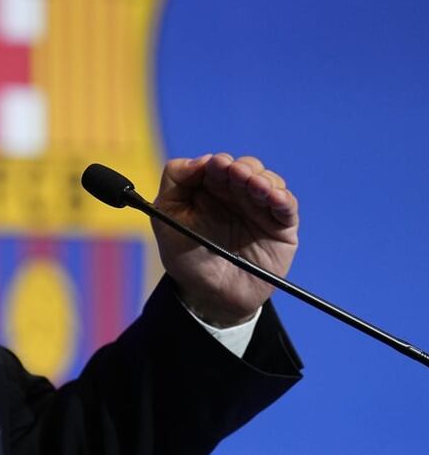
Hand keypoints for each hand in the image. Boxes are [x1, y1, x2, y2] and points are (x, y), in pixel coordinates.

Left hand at [152, 153, 297, 326]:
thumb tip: (201, 159)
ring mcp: (259, 208)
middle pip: (246, 167)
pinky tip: (275, 198)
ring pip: (268, 181)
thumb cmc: (185, 256)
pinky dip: (283, 198)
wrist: (209, 295)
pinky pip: (287, 206)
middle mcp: (236, 193)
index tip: (216, 166)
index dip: (218, 162)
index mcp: (208, 188)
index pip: (217, 164)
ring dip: (263, 179)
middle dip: (242, 167)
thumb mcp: (167, 217)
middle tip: (236, 173)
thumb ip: (175, 182)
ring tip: (255, 186)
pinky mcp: (280, 226)